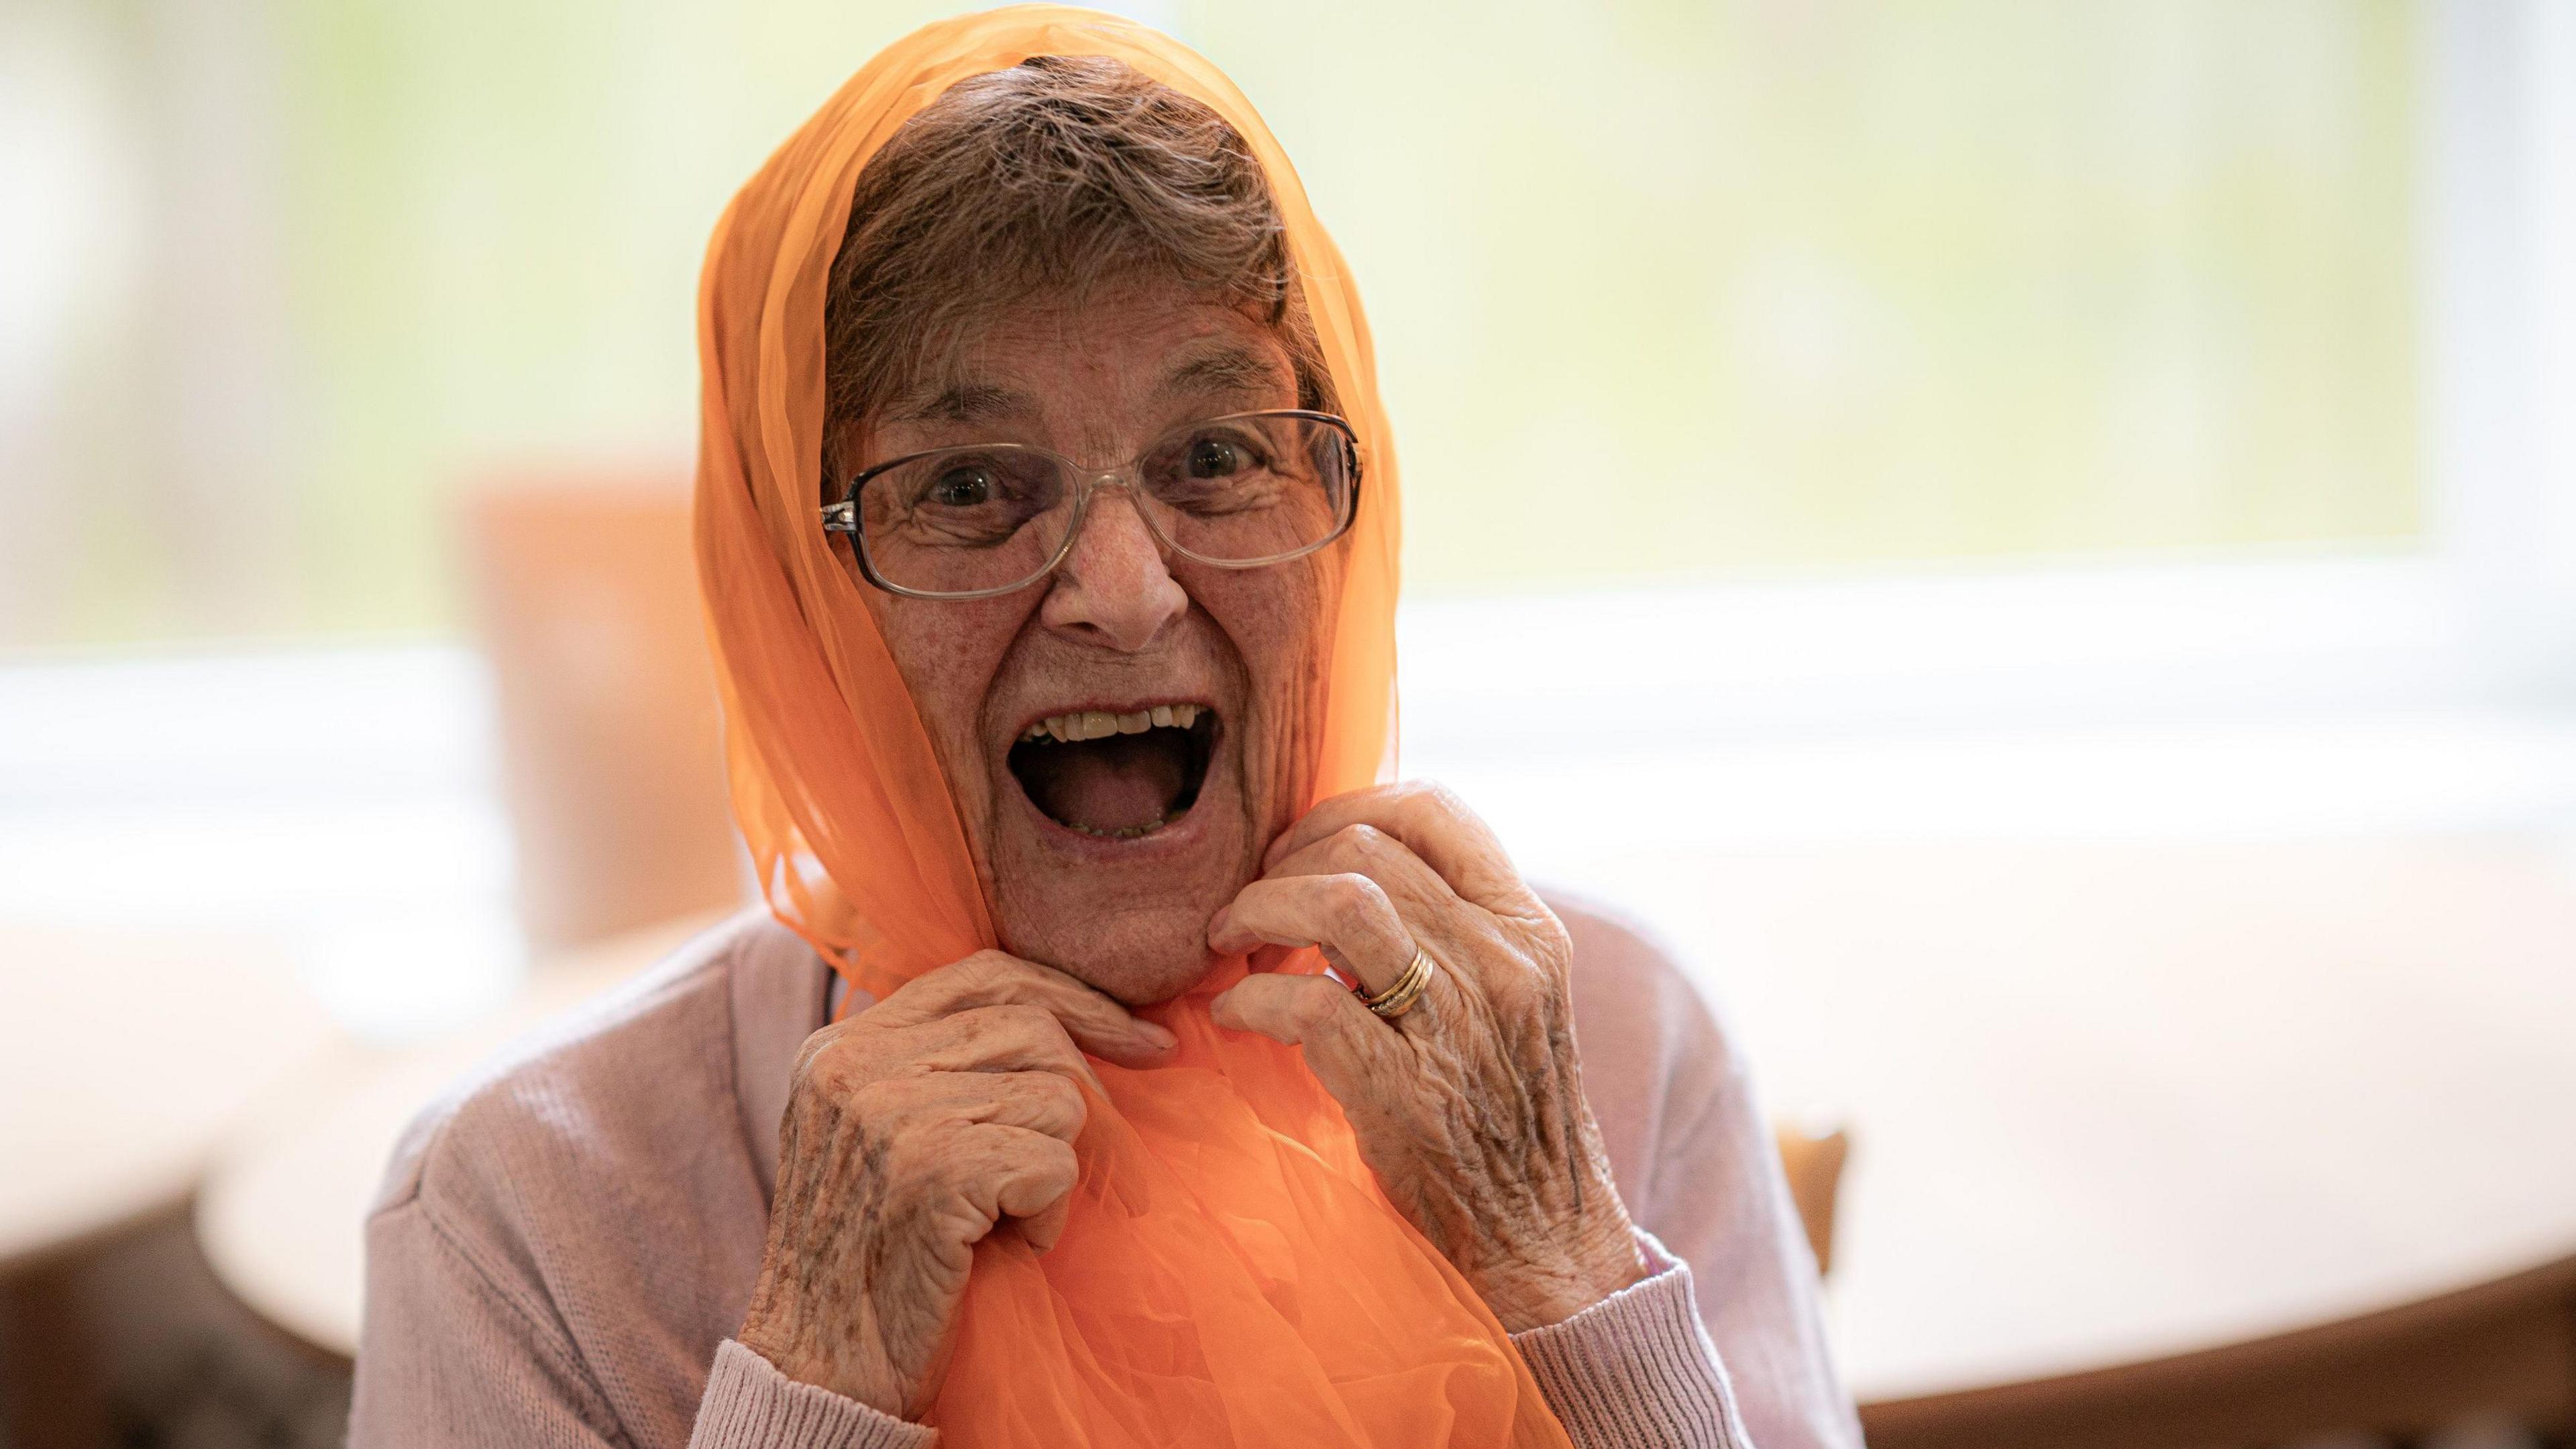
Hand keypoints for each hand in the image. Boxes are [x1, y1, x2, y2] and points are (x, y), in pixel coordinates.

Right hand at [737, 950, 1177, 1417]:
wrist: (822, 1373)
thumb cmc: (877, 1261)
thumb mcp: (887, 1139)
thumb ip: (944, 1070)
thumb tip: (1081, 1022)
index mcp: (841, 1045)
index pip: (985, 975)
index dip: (1075, 998)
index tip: (1137, 1039)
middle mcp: (855, 1064)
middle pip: (1033, 1029)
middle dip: (1093, 1094)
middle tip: (1114, 1163)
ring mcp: (888, 1114)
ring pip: (1056, 1095)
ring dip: (1060, 1170)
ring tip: (1011, 1222)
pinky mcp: (930, 1171)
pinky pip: (1054, 1162)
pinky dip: (1050, 1217)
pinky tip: (1006, 1249)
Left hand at [1208, 782, 1646, 1331]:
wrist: (1547, 1234)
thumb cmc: (1510, 1113)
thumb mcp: (1512, 998)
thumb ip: (1456, 930)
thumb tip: (1350, 869)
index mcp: (1528, 928)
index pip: (1433, 809)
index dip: (1343, 809)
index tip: (1296, 847)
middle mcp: (1500, 962)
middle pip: (1364, 848)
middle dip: (1281, 865)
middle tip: (1248, 911)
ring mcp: (1455, 1024)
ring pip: (1338, 903)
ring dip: (1259, 911)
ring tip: (1230, 944)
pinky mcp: (1406, 1091)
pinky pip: (1308, 1001)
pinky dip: (1252, 998)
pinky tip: (1237, 1014)